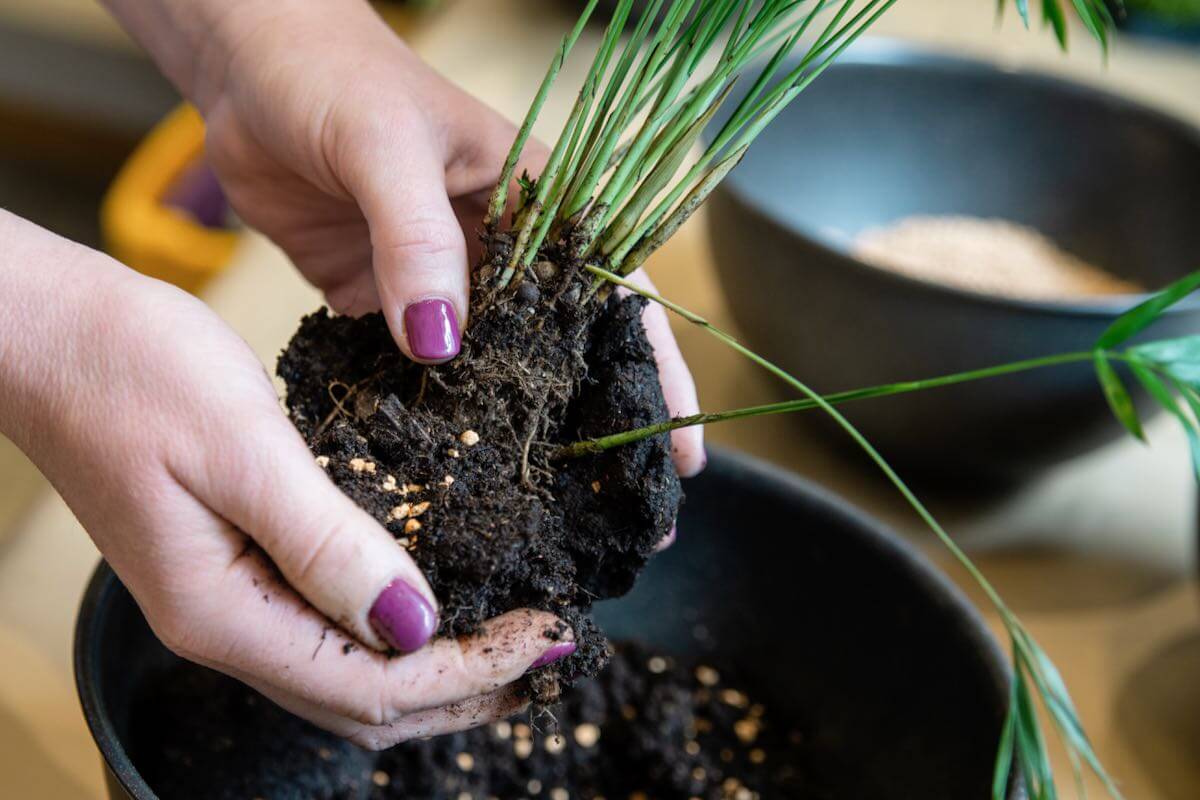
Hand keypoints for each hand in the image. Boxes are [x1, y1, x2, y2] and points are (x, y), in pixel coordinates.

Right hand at [0, 213, 573, 747]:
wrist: (48, 332)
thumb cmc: (128, 370)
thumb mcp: (241, 448)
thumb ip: (326, 543)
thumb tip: (415, 622)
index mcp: (223, 612)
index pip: (372, 685)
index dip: (471, 669)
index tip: (550, 629)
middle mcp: (225, 625)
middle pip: (365, 704)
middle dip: (467, 689)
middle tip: (551, 651)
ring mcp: (226, 599)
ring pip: (349, 675)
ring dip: (436, 670)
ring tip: (512, 641)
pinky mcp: (234, 564)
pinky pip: (326, 629)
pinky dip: (394, 632)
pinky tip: (434, 602)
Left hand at [181, 1, 705, 476]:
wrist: (248, 71)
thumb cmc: (335, 78)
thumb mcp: (388, 149)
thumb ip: (417, 240)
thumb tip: (440, 345)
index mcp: (537, 202)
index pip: (612, 292)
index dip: (655, 367)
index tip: (681, 443)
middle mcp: (500, 251)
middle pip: (560, 347)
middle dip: (591, 419)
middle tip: (618, 504)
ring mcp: (442, 281)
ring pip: (491, 366)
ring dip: (513, 427)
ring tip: (544, 506)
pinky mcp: (383, 301)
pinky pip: (416, 366)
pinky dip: (430, 411)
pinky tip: (442, 464)